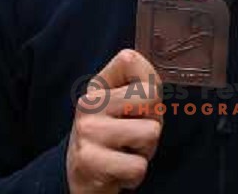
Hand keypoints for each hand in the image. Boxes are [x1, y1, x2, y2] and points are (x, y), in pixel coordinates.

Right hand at [66, 49, 162, 192]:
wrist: (84, 177)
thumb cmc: (115, 136)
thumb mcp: (126, 104)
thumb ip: (143, 86)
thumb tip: (153, 87)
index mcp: (99, 84)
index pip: (131, 59)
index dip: (149, 84)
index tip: (137, 104)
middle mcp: (89, 102)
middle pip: (151, 96)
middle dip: (153, 120)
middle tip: (135, 132)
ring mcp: (87, 130)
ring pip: (150, 132)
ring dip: (146, 149)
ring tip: (127, 150)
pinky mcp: (87, 161)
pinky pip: (138, 166)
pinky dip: (135, 174)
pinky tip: (119, 168)